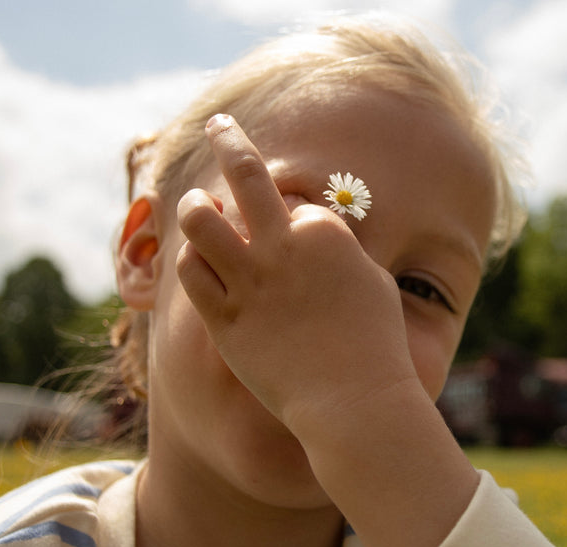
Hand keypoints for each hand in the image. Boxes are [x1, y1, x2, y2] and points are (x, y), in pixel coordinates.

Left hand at [175, 114, 419, 441]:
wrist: (354, 401)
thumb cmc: (375, 348)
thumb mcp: (373, 286)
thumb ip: (344, 254)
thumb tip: (322, 241)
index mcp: (326, 232)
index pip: (293, 199)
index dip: (289, 208)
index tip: (289, 221)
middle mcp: (283, 246)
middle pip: (246, 173)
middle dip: (229, 138)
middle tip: (220, 125)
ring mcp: (250, 281)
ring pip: (200, 219)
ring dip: (196, 205)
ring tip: (198, 205)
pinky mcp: (225, 319)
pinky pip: (190, 272)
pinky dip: (191, 258)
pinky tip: (198, 259)